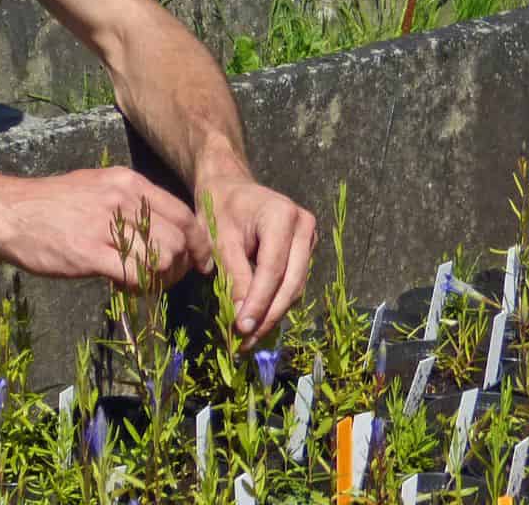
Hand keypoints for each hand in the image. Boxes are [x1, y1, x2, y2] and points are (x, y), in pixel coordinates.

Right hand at [0, 167, 213, 286]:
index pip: (183, 215)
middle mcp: (123, 199)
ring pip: (162, 259)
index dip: (198, 244)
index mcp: (129, 183)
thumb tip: (164, 230)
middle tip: (166, 279)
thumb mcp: (98, 186)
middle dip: (181, 267)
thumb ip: (131, 204)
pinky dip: (137, 286)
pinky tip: (122, 285)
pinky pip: (133, 274)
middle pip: (179, 240)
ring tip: (143, 282)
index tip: (199, 262)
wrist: (10, 211)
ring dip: (160, 280)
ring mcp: (106, 225)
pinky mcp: (89, 252)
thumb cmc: (54, 203)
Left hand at [199, 175, 315, 349]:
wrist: (229, 187)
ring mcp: (308, 238)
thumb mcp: (220, 239)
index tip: (241, 328)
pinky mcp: (305, 250)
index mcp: (281, 216)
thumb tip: (244, 320)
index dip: (259, 302)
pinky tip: (257, 321)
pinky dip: (275, 302)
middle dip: (268, 315)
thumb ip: (234, 276)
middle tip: (245, 342)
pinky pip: (293, 282)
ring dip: (272, 314)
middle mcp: (303, 226)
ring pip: (295, 287)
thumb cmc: (220, 208)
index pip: (273, 269)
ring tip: (248, 338)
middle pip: (291, 282)